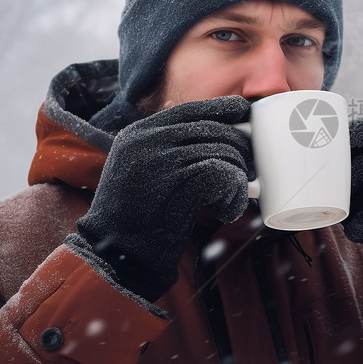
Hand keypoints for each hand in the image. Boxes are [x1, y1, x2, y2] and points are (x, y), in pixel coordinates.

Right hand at [72, 96, 251, 301]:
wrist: (115, 255)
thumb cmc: (134, 218)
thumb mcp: (139, 170)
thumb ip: (165, 149)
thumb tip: (214, 132)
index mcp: (138, 134)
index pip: (190, 109)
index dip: (221, 108)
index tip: (243, 111)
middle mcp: (148, 140)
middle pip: (212, 129)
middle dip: (239, 148)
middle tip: (247, 170)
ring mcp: (161, 160)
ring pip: (222, 152)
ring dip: (238, 177)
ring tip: (232, 199)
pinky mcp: (177, 183)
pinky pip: (223, 174)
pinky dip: (235, 193)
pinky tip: (228, 210)